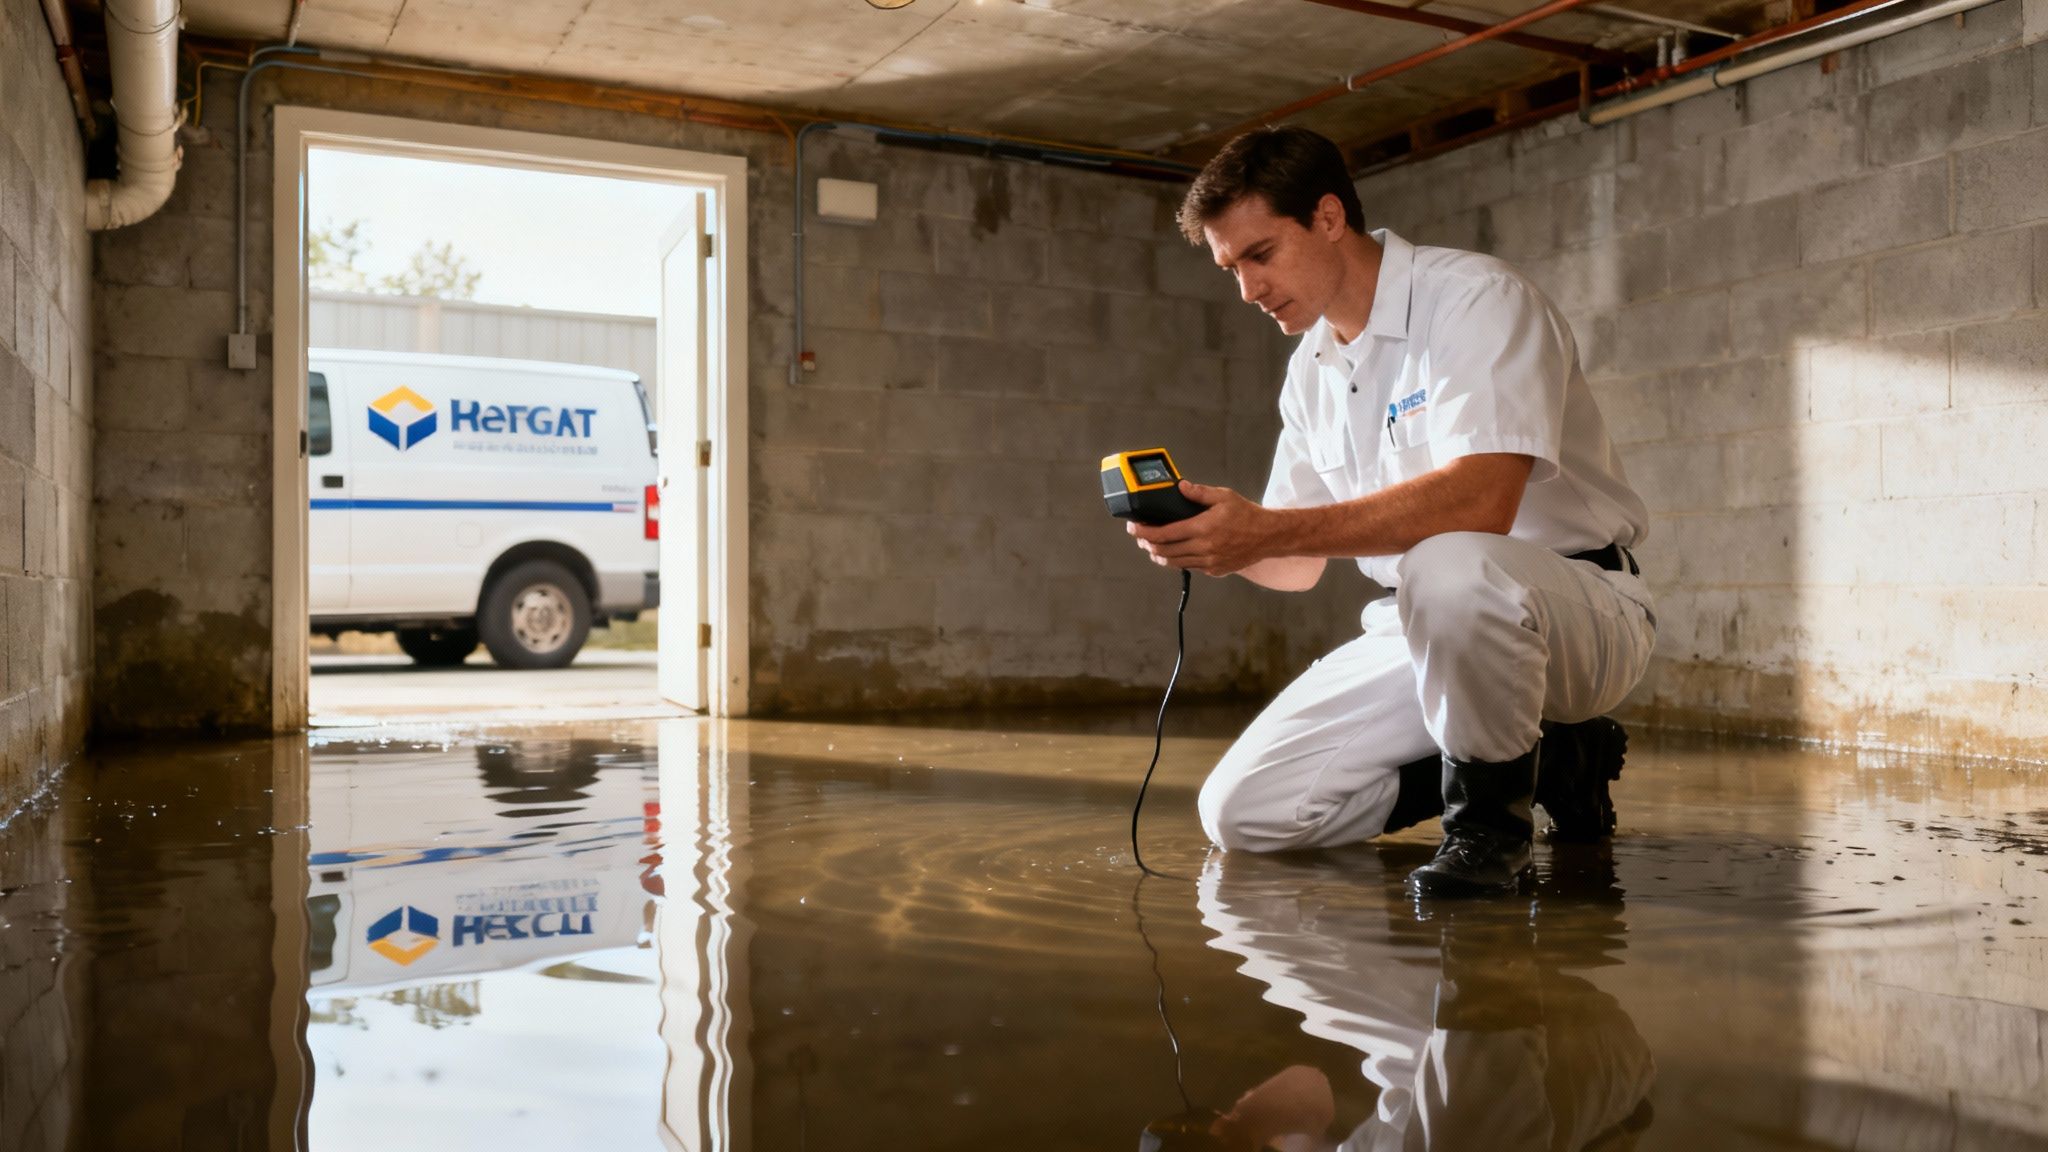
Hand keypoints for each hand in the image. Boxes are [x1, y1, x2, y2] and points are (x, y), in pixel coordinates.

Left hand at [1126, 481, 1274, 576]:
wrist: (1268, 537)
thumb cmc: (1247, 515)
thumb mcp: (1224, 496)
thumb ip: (1199, 493)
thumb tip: (1180, 487)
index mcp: (1203, 528)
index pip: (1165, 533)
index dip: (1145, 532)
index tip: (1134, 528)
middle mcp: (1204, 548)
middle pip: (1165, 550)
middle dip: (1147, 544)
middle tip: (1140, 537)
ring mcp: (1209, 561)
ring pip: (1174, 562)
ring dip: (1159, 555)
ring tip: (1151, 547)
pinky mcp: (1214, 570)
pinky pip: (1189, 566)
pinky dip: (1177, 560)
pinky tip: (1173, 553)